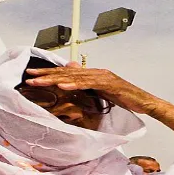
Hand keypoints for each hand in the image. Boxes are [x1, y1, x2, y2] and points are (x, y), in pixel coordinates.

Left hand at [24, 66, 160, 115]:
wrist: (144, 102)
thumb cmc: (125, 99)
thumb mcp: (102, 93)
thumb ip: (88, 87)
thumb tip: (72, 83)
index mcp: (93, 75)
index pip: (67, 74)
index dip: (49, 74)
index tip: (32, 76)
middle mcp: (96, 72)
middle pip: (66, 72)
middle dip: (46, 74)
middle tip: (29, 75)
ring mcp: (102, 76)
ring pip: (74, 77)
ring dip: (55, 79)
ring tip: (39, 81)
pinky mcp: (108, 83)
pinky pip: (88, 83)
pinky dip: (75, 84)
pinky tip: (63, 85)